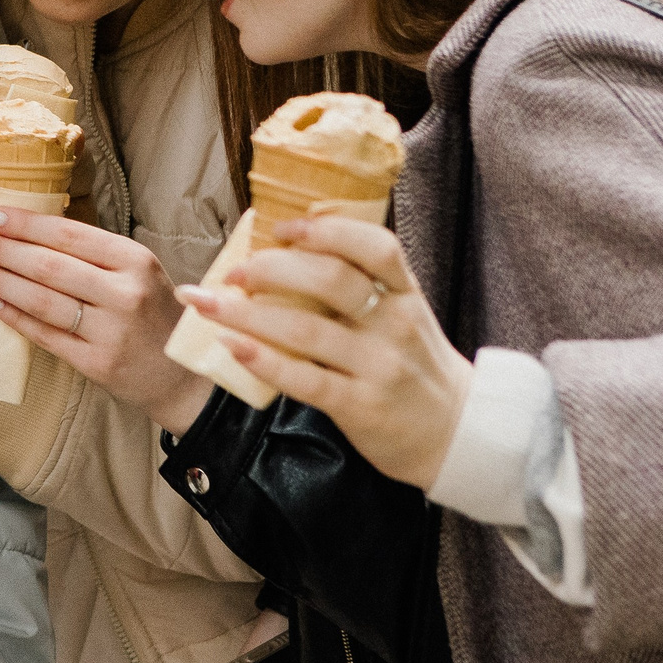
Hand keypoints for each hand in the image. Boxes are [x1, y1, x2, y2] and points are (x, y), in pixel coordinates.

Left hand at [0, 208, 212, 433]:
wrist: (181, 376)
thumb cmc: (151, 314)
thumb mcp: (136, 272)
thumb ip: (92, 253)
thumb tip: (27, 227)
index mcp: (135, 260)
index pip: (68, 234)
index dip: (24, 222)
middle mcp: (125, 293)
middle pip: (49, 265)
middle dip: (1, 249)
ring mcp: (111, 331)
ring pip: (42, 299)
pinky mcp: (97, 364)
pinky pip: (44, 334)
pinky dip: (12, 315)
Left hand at [177, 213, 473, 488]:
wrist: (457, 435)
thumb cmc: (414, 366)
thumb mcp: (403, 315)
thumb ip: (362, 285)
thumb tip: (288, 247)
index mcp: (405, 294)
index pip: (376, 246)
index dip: (326, 229)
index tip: (282, 228)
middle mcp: (395, 325)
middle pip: (331, 279)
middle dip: (271, 268)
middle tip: (233, 273)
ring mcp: (379, 367)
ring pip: (307, 328)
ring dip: (247, 313)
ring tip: (205, 303)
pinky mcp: (360, 406)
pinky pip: (305, 378)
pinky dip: (263, 359)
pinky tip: (230, 345)